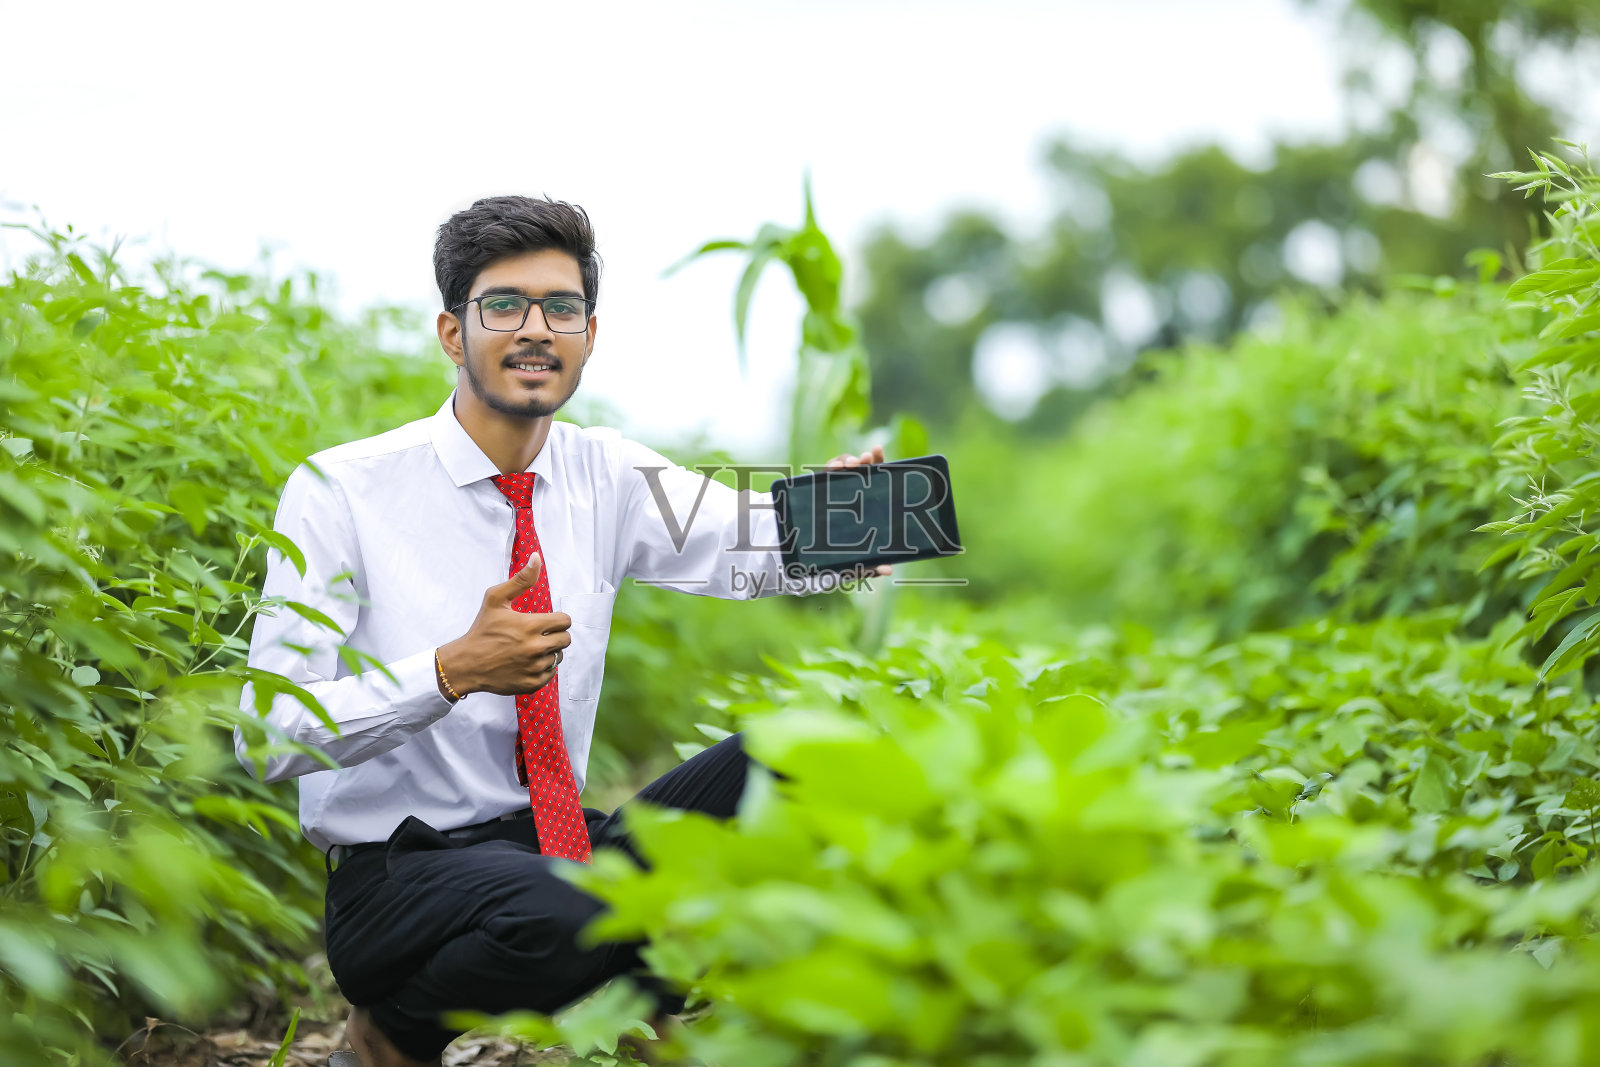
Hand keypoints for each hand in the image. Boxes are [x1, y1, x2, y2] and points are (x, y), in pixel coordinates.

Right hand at [436, 554, 571, 697]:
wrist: (466, 664)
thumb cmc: (482, 629)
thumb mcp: (496, 599)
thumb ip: (520, 579)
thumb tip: (537, 558)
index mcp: (530, 626)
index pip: (566, 621)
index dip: (557, 619)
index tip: (545, 621)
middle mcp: (535, 648)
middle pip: (566, 639)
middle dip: (556, 634)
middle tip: (539, 634)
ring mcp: (534, 668)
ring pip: (558, 656)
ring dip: (549, 652)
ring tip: (529, 648)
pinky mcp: (532, 684)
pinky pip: (550, 673)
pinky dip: (542, 668)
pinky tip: (526, 662)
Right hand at [821, 445, 892, 577]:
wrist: (809, 558)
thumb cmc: (838, 559)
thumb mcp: (854, 564)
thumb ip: (869, 566)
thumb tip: (887, 571)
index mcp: (869, 504)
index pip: (879, 479)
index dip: (880, 463)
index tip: (879, 451)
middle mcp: (855, 492)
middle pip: (864, 469)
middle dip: (866, 460)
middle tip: (866, 459)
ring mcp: (837, 489)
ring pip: (845, 467)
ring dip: (847, 461)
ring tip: (848, 465)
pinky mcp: (821, 490)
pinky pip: (826, 473)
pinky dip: (831, 467)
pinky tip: (833, 468)